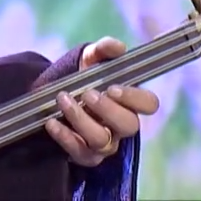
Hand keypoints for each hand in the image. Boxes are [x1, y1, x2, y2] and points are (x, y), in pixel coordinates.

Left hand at [43, 37, 159, 166]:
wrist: (53, 94)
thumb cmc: (82, 77)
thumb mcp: (90, 59)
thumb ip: (103, 50)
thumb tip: (118, 46)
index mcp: (129, 102)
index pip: (149, 104)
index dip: (135, 98)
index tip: (112, 87)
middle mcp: (120, 126)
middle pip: (129, 125)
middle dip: (108, 109)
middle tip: (88, 94)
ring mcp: (104, 143)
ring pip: (102, 140)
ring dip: (81, 120)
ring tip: (63, 100)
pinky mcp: (85, 155)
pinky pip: (79, 152)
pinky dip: (65, 137)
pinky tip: (51, 122)